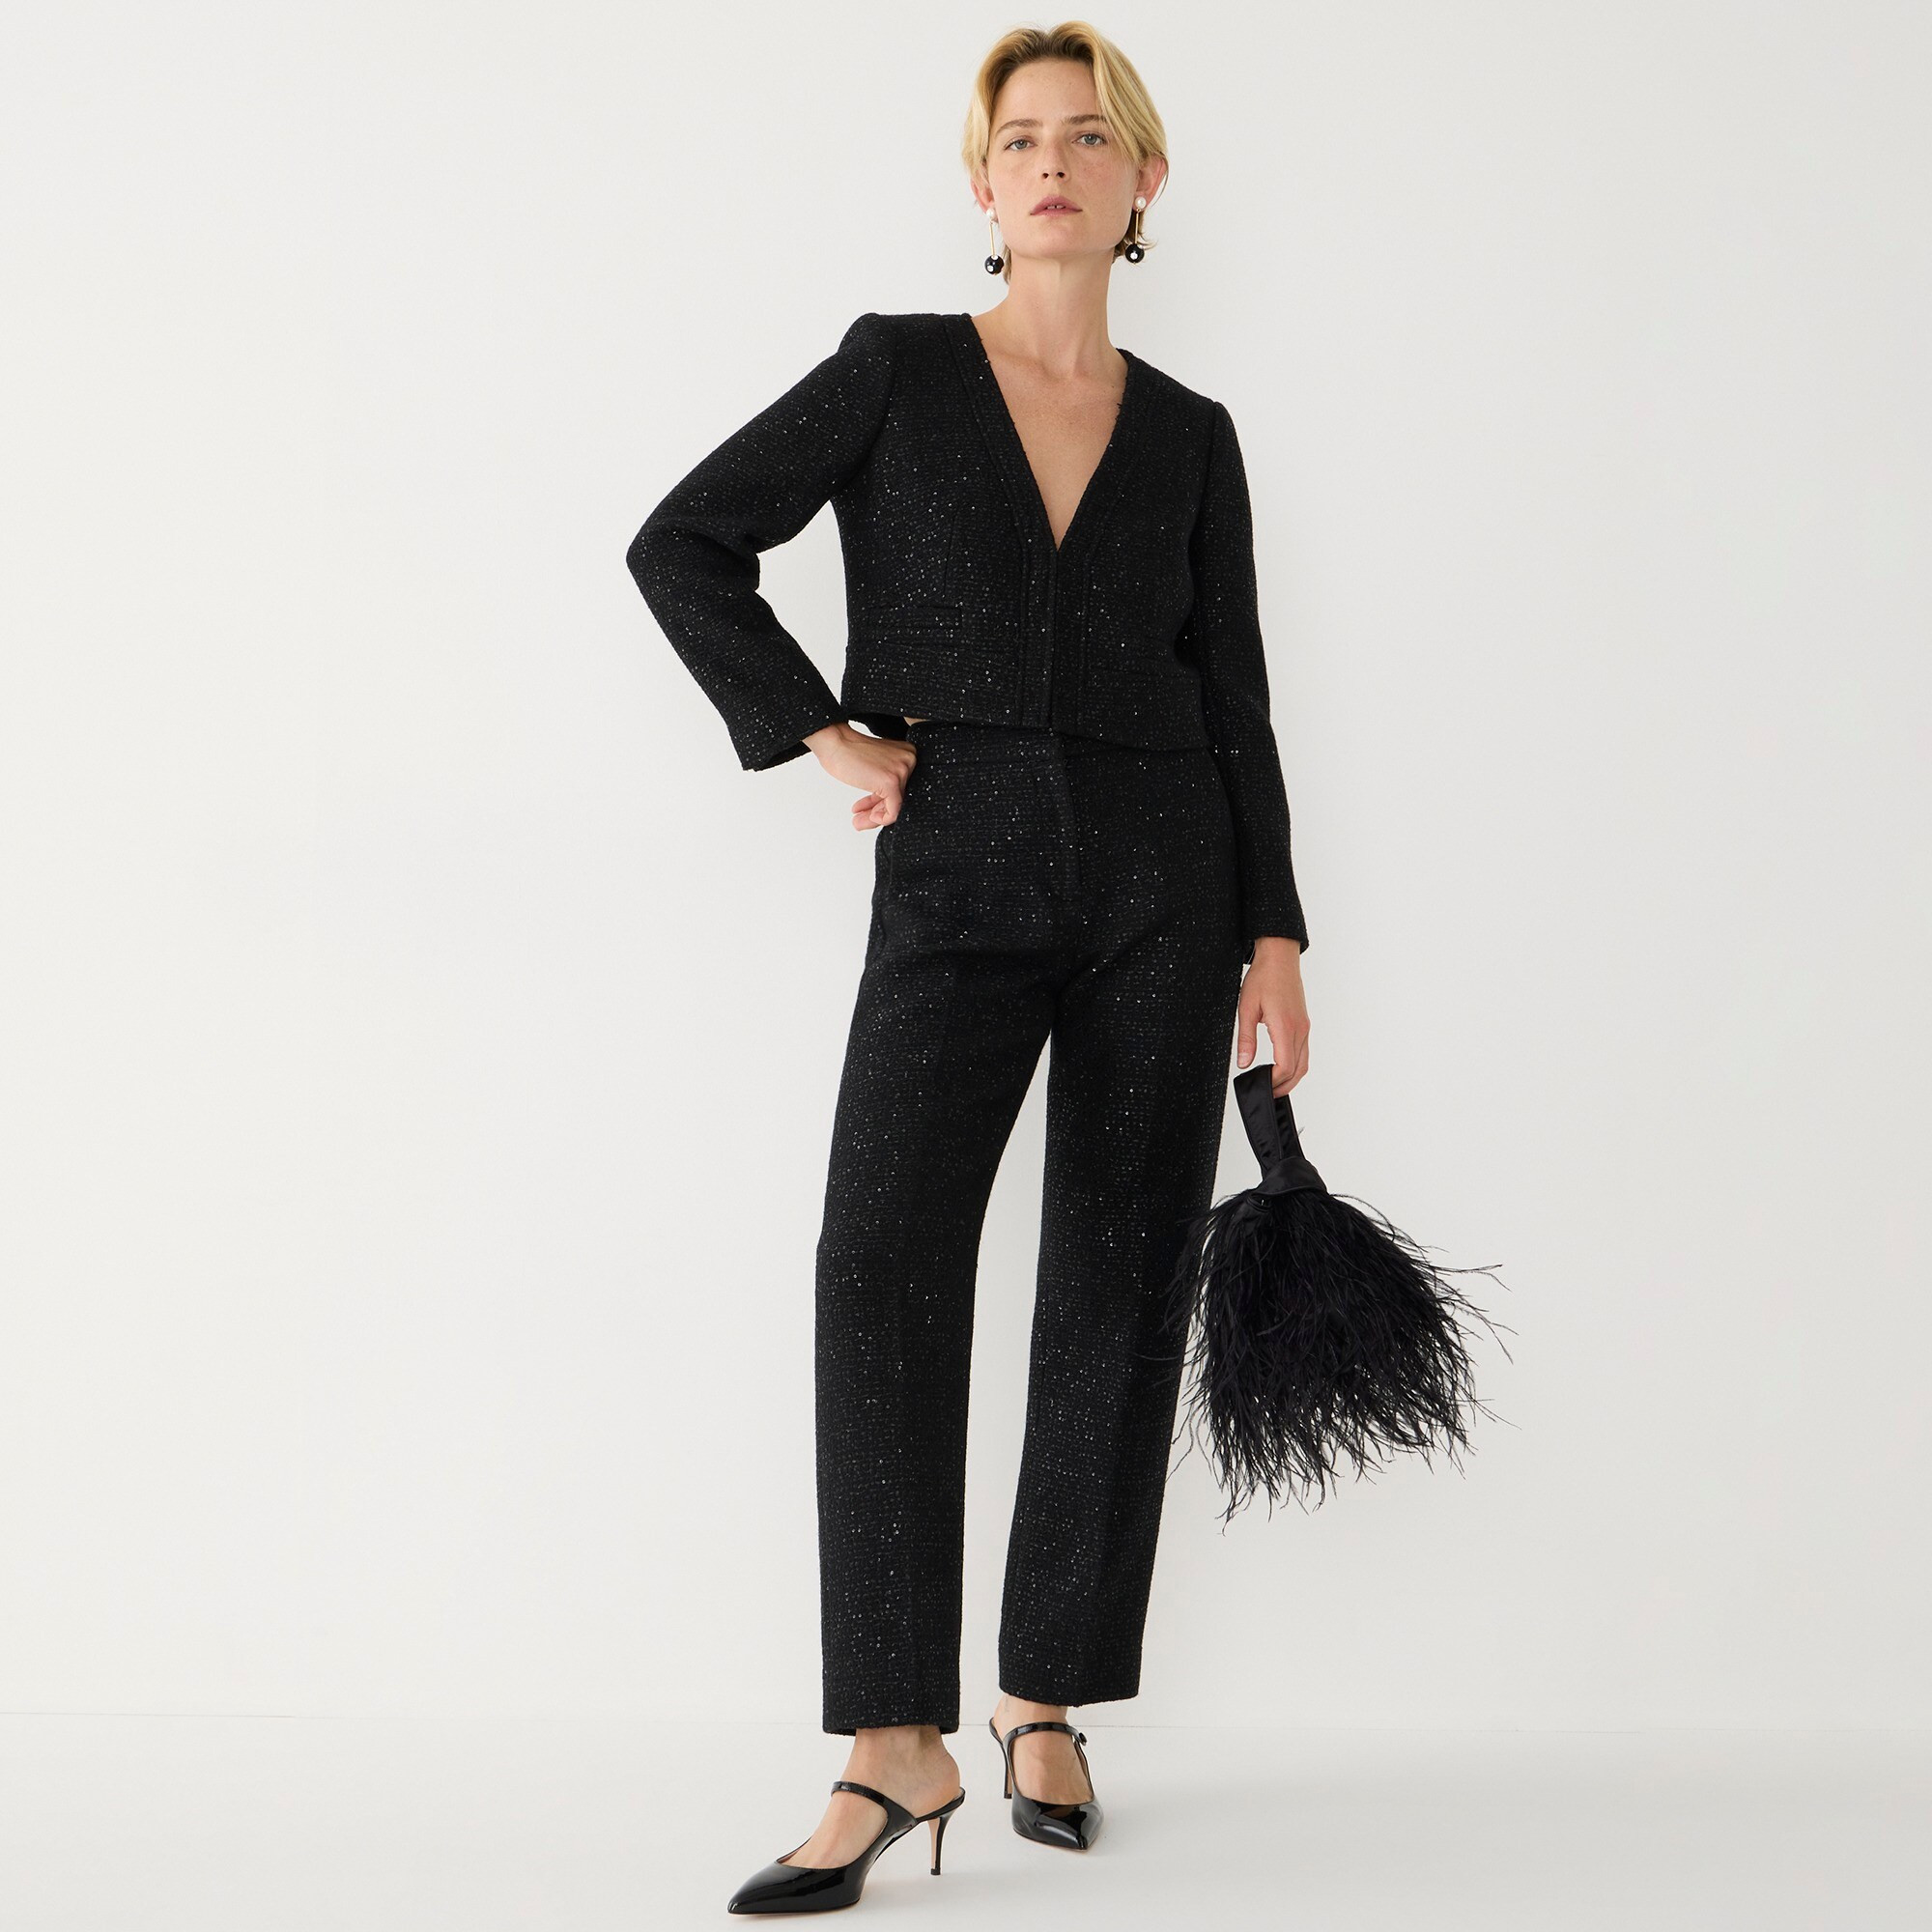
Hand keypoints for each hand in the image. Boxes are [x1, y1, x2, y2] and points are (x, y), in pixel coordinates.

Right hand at [804, 722, 919, 830]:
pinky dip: (880, 819)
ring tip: (858, 822)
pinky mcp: (892, 782)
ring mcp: (902, 771)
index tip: (868, 810)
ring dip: (875, 818)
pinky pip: (893, 812)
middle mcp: (909, 761)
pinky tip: (866, 817)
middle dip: (878, 811)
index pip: (901, 788)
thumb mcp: (873, 770)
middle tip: (861, 820)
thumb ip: (882, 785)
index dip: (883, 803)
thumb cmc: (847, 753)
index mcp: (908, 754)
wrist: (834, 742)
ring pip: (896, 806)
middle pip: (899, 798)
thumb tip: (883, 810)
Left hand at [1236, 937, 1308, 1094]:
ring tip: (1273, 1084)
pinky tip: (1281, 1066)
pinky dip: (1295, 1064)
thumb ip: (1245, 1039)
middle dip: (1283, 1086)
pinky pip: (1303, 1051)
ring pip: (1304, 1062)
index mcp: (1286, 1027)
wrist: (1279, 958)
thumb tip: (1243, 1063)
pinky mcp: (1304, 1023)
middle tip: (1267, 1092)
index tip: (1260, 1086)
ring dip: (1291, 1077)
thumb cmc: (1263, 979)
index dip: (1273, 1082)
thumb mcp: (1246, 1009)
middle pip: (1298, 1070)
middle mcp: (1300, 1029)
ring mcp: (1304, 1027)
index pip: (1285, 1067)